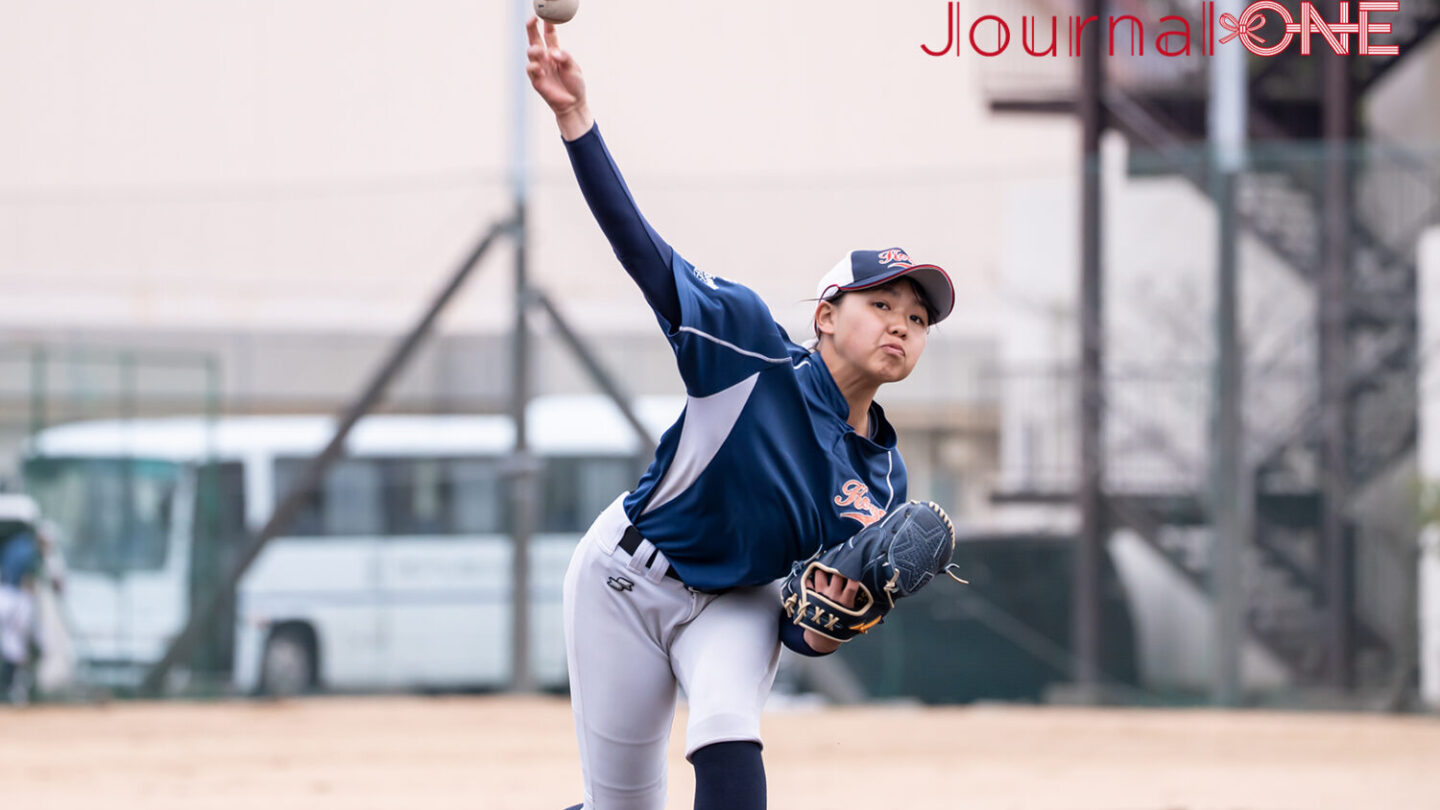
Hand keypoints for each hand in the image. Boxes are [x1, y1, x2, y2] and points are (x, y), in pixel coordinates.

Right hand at [525, 16, 592, 139]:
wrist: (573, 104)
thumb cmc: (575, 85)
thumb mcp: (574, 68)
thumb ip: (565, 58)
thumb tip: (553, 52)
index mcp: (556, 52)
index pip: (549, 35)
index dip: (548, 24)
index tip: (547, 14)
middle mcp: (545, 58)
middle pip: (535, 39)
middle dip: (532, 28)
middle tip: (533, 19)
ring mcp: (540, 68)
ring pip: (531, 52)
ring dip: (535, 50)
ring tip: (542, 53)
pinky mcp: (536, 80)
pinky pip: (531, 69)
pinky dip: (535, 67)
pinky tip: (542, 69)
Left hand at [802, 569, 860, 654]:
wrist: (821, 639)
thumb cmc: (840, 629)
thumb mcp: (854, 621)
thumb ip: (861, 611)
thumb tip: (879, 609)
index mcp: (845, 602)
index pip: (852, 584)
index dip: (854, 575)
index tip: (855, 567)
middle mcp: (833, 596)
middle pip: (836, 575)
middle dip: (838, 567)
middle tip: (839, 564)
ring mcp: (821, 595)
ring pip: (820, 574)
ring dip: (822, 570)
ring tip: (825, 570)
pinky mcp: (810, 597)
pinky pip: (808, 583)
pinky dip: (809, 579)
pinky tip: (811, 578)